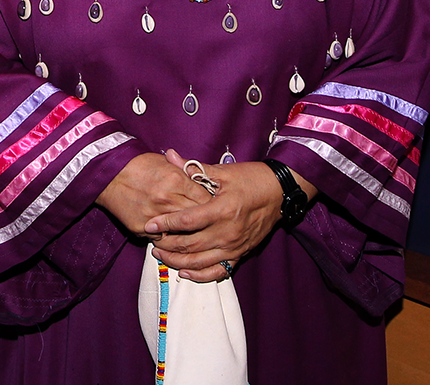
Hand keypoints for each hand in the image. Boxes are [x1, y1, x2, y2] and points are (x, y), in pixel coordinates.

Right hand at [95, 152, 209, 235]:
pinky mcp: (142, 228)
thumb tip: (205, 182)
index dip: (213, 204)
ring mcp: (154, 216)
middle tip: (211, 222)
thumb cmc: (137, 165)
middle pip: (196, 218)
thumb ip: (186, 173)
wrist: (108, 175)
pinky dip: (170, 237)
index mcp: (176, 181)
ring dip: (190, 233)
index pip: (205, 199)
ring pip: (182, 233)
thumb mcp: (166, 163)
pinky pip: (163, 239)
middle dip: (206, 221)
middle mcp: (167, 200)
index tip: (217, 206)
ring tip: (197, 233)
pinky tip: (174, 234)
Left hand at [144, 157, 287, 282]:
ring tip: (160, 255)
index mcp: (222, 209)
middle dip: (166, 245)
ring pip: (199, 261)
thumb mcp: (223, 172)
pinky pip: (218, 271)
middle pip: (190, 245)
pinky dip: (199, 275)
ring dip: (176, 261)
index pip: (187, 221)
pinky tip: (184, 272)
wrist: (280, 192)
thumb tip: (169, 155)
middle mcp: (228, 232)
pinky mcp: (240, 254)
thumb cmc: (251, 179)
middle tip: (151, 241)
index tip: (149, 225)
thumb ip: (194, 168)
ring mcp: (235, 246)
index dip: (165, 224)